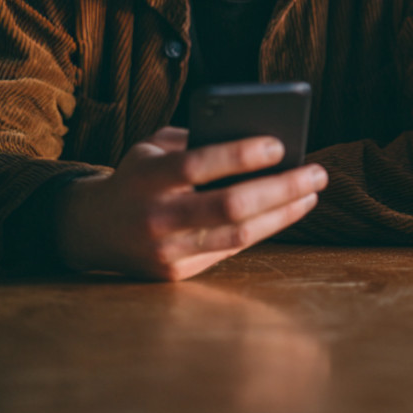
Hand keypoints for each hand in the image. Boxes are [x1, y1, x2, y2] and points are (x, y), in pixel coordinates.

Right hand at [55, 126, 326, 280]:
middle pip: (229, 205)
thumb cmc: (139, 176)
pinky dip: (263, 229)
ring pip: (238, 235)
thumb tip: (256, 138)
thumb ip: (196, 138)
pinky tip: (286, 211)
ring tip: (311, 193)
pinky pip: (230, 248)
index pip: (197, 165)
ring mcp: (166, 250)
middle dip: (281, 188)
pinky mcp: (176, 274)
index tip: (280, 144)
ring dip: (283, 213)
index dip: (240, 155)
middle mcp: (156, 217)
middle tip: (317, 172)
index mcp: (146, 177)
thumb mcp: (153, 147)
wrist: (94, 229)